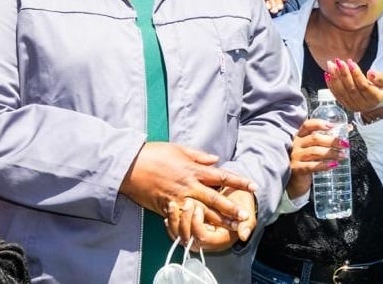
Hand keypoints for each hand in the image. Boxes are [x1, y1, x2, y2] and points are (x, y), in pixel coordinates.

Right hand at [119, 142, 256, 227]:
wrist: (129, 166)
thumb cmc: (154, 153)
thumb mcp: (179, 149)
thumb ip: (199, 155)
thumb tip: (216, 159)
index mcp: (194, 170)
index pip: (222, 176)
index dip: (239, 181)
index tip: (253, 186)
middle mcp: (189, 185)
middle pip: (215, 199)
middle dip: (231, 208)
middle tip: (245, 216)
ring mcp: (178, 198)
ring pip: (201, 212)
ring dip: (217, 221)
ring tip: (231, 228)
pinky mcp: (166, 208)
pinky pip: (182, 220)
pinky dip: (192, 228)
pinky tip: (200, 235)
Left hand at [165, 190, 256, 251]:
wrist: (234, 200)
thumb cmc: (240, 205)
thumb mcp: (247, 213)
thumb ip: (246, 224)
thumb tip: (244, 235)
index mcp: (219, 239)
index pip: (202, 237)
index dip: (197, 224)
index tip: (198, 208)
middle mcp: (205, 242)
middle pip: (187, 237)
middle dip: (183, 220)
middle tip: (185, 202)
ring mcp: (194, 237)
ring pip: (177, 234)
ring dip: (174, 219)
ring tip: (172, 204)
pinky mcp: (188, 231)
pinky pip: (174, 230)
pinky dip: (170, 220)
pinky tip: (171, 209)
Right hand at [285, 118, 349, 199]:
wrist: (296, 181)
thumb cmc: (308, 160)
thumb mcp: (315, 147)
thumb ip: (328, 139)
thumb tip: (348, 128)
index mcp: (300, 136)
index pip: (307, 125)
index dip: (319, 124)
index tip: (332, 126)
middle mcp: (296, 144)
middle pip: (315, 139)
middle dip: (332, 141)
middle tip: (345, 144)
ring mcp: (296, 156)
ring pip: (315, 152)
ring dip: (331, 153)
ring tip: (342, 155)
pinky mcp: (297, 169)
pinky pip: (311, 166)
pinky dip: (323, 165)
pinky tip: (333, 165)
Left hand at [324, 59, 382, 116]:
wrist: (377, 107)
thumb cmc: (382, 91)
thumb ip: (380, 78)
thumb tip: (371, 73)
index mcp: (375, 98)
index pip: (364, 86)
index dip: (357, 74)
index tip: (351, 63)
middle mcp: (363, 104)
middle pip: (351, 88)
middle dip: (344, 74)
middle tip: (339, 62)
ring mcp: (353, 106)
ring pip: (342, 92)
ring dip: (335, 78)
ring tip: (331, 65)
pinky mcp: (346, 105)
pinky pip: (337, 95)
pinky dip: (331, 85)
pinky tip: (327, 75)